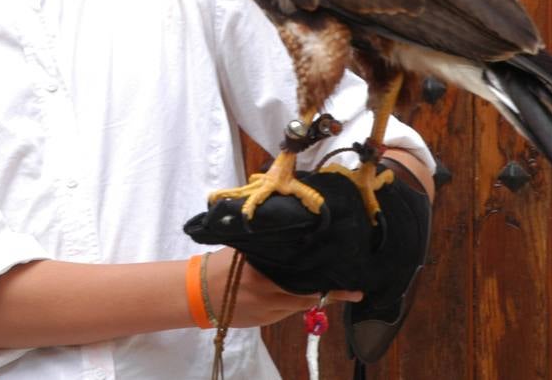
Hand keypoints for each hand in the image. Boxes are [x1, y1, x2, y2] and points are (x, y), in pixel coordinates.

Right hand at [204, 250, 361, 328]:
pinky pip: (288, 313)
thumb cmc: (222, 263)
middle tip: (353, 290)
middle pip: (306, 295)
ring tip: (338, 292)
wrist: (198, 292)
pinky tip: (308, 297)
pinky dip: (299, 305)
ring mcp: (266, 310)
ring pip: (300, 306)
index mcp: (263, 270)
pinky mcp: (264, 321)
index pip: (302, 276)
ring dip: (316, 299)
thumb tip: (293, 229)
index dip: (325, 281)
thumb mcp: (244, 248)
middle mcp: (267, 292)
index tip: (349, 283)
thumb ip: (267, 244)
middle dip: (330, 293)